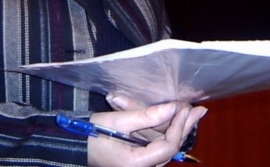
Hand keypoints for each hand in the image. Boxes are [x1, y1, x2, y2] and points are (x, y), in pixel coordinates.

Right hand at [86, 101, 207, 166]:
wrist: (71, 144)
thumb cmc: (89, 133)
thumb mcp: (117, 120)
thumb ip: (146, 115)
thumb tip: (173, 107)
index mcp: (136, 163)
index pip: (167, 146)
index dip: (178, 126)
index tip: (184, 108)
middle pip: (170, 148)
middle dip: (184, 127)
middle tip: (198, 110)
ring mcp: (140, 164)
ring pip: (165, 146)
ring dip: (175, 127)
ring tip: (189, 111)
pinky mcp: (137, 157)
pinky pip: (155, 144)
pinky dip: (162, 130)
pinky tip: (170, 116)